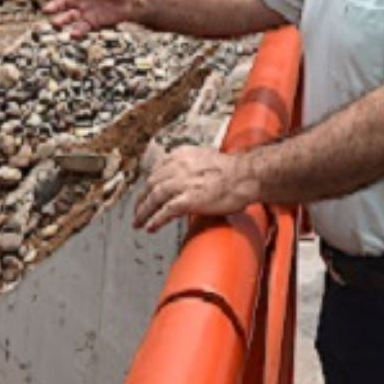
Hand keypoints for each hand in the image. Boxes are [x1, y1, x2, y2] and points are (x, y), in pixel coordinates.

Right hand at [41, 0, 143, 36]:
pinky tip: (72, 35)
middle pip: (63, 3)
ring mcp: (84, 11)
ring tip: (55, 24)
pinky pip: (82, 28)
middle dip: (54, 6)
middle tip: (46, 10)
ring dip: (61, 20)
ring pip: (69, 16)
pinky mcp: (92, 23)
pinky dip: (77, 32)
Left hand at [133, 145, 257, 231]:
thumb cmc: (233, 170)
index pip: (157, 169)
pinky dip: (155, 220)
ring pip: (154, 198)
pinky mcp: (188, 199)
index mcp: (182, 155)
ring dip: (143, 212)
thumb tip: (189, 178)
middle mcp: (179, 166)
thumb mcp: (206, 158)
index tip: (145, 192)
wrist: (245, 175)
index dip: (149, 183)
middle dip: (141, 199)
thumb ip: (193, 165)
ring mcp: (183, 183)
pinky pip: (166, 211)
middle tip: (137, 210)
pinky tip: (150, 227)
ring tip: (138, 222)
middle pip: (152, 183)